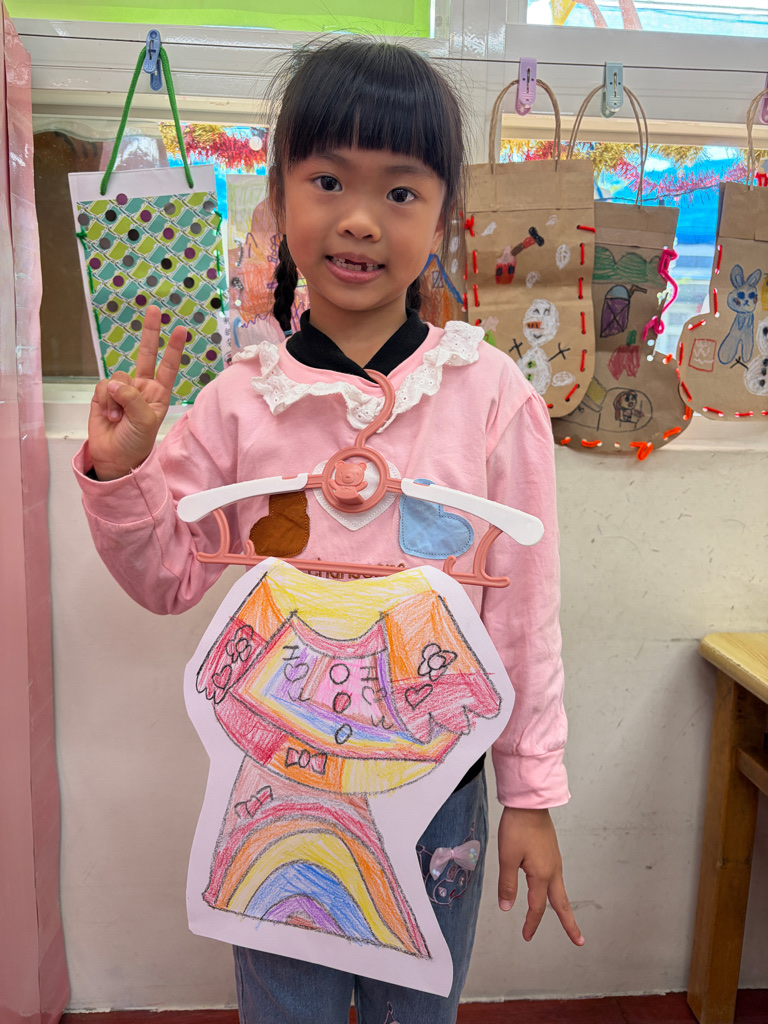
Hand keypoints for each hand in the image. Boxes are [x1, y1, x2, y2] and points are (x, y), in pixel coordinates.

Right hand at [88, 305, 187, 479]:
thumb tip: (116, 384)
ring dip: (116, 399)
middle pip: (146, 354)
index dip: (173, 348)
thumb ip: (133, 399)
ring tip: (119, 418)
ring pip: (118, 377)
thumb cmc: (137, 442)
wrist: (115, 457)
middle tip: (155, 310)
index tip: (181, 330)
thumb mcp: (145, 422)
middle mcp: (142, 387)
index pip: (168, 367)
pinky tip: (108, 416)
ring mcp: (123, 389)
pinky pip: (103, 386)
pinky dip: (105, 401)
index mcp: (159, 394)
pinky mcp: (103, 394)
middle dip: (150, 333)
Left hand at [497, 806, 583, 945]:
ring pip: (560, 891)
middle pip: (562, 904)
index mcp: (542, 874)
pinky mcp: (551, 853)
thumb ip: (508, 884)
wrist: (530, 803)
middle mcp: (553, 870)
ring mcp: (554, 861)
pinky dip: (556, 892)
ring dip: (562, 908)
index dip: (531, 923)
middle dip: (570, 924)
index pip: (537, 907)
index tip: (526, 936)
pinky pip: (556, 879)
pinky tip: (550, 891)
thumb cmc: (517, 828)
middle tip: (579, 941)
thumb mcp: (507, 857)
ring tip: (566, 920)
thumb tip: (507, 908)